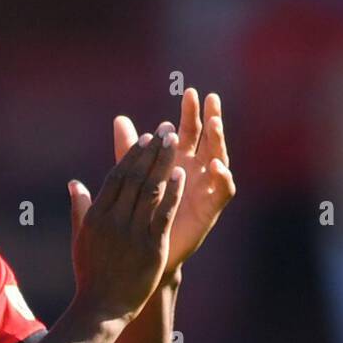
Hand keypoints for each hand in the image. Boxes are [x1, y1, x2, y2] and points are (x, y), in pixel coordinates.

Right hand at [68, 125, 185, 326]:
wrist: (102, 308)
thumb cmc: (90, 275)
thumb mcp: (80, 239)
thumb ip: (79, 208)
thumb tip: (75, 183)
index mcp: (96, 216)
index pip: (116, 177)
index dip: (132, 155)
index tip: (145, 138)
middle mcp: (113, 220)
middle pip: (135, 177)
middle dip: (152, 151)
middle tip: (166, 130)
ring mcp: (132, 233)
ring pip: (150, 190)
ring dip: (163, 163)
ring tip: (175, 143)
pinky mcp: (151, 247)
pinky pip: (163, 213)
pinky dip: (172, 192)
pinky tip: (181, 174)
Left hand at [114, 90, 234, 273]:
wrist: (141, 250)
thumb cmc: (139, 212)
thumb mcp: (133, 176)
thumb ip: (129, 149)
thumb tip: (118, 119)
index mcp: (179, 159)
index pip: (189, 129)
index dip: (190, 112)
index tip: (188, 92)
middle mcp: (196, 170)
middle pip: (208, 138)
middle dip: (210, 118)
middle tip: (209, 99)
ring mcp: (205, 188)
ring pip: (219, 159)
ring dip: (219, 140)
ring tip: (214, 124)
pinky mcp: (210, 209)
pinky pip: (223, 190)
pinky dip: (222, 177)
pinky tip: (216, 165)